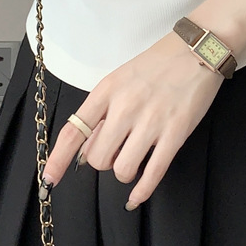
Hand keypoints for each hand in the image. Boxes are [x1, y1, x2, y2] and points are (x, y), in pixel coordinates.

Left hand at [41, 31, 226, 208]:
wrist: (197, 50)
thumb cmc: (157, 64)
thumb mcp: (120, 79)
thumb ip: (103, 111)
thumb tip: (88, 148)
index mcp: (107, 91)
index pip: (74, 131)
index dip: (58, 159)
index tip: (49, 178)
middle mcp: (125, 107)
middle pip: (98, 158)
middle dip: (104, 161)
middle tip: (116, 151)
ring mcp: (151, 121)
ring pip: (122, 169)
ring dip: (124, 171)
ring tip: (133, 158)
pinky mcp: (175, 133)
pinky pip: (153, 173)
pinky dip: (142, 190)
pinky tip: (137, 196)